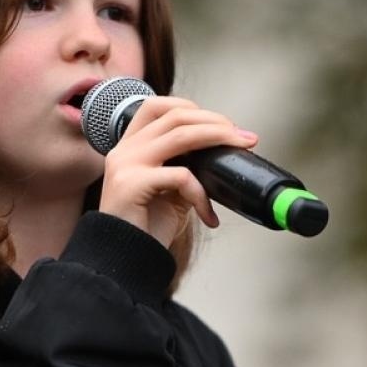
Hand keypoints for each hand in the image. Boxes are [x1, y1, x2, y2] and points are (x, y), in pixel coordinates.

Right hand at [97, 95, 258, 247]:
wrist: (122, 260)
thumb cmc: (146, 227)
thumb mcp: (169, 190)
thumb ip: (185, 168)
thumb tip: (221, 153)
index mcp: (130, 146)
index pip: (158, 106)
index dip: (193, 108)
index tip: (222, 124)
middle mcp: (125, 150)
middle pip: (176, 115)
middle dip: (216, 122)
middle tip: (243, 137)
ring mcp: (126, 164)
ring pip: (181, 135)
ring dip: (218, 139)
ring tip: (239, 150)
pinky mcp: (132, 184)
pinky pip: (181, 176)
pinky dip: (202, 194)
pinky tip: (208, 214)